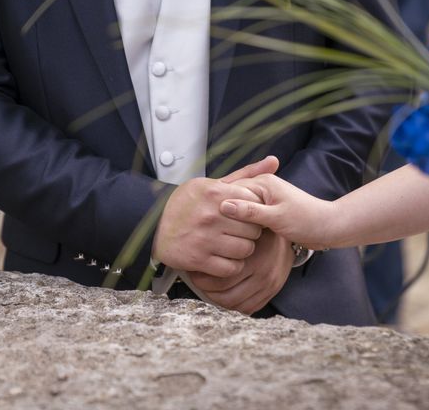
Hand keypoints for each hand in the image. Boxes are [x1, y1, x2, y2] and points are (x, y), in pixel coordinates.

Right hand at [153, 157, 278, 277]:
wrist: (153, 226)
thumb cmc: (187, 203)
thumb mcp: (212, 183)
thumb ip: (245, 174)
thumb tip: (275, 161)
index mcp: (215, 193)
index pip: (254, 204)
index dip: (254, 211)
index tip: (247, 215)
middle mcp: (211, 215)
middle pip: (253, 230)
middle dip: (250, 232)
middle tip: (239, 232)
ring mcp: (204, 239)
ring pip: (245, 250)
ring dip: (242, 250)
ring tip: (232, 244)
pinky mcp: (198, 259)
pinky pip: (231, 268)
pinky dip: (231, 266)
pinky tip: (223, 258)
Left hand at [187, 230, 294, 313]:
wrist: (288, 230)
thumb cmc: (259, 225)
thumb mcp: (244, 222)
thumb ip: (227, 226)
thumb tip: (205, 224)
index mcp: (253, 258)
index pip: (220, 281)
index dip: (202, 279)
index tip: (194, 271)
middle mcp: (262, 274)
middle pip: (226, 296)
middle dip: (207, 291)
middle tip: (198, 281)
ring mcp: (269, 285)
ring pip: (236, 304)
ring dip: (219, 299)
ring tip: (209, 287)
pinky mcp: (273, 291)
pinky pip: (249, 307)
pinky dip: (235, 304)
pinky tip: (226, 292)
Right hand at [220, 173, 334, 248]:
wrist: (328, 227)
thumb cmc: (308, 220)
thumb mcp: (278, 218)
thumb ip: (252, 212)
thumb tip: (225, 207)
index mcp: (262, 183)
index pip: (231, 190)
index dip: (219, 205)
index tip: (208, 220)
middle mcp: (260, 189)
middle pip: (231, 200)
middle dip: (222, 216)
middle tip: (212, 232)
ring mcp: (261, 202)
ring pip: (236, 213)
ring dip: (230, 226)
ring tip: (222, 240)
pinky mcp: (265, 214)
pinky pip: (245, 221)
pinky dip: (238, 231)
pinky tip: (231, 245)